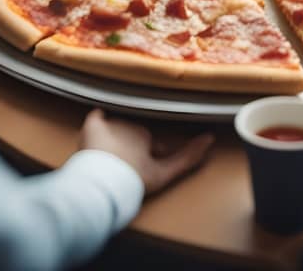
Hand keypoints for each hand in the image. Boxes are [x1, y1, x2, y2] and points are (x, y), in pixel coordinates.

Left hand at [80, 109, 213, 194]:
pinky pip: (96, 117)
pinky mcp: (91, 127)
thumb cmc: (134, 180)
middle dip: (132, 142)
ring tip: (110, 154)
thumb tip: (210, 139)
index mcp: (146, 133)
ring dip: (115, 136)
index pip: (149, 140)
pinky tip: (99, 123)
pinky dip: (98, 119)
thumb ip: (188, 157)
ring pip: (115, 127)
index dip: (149, 152)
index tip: (145, 164)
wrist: (102, 185)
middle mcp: (129, 124)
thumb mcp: (164, 174)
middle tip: (126, 162)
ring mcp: (109, 125)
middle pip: (132, 132)